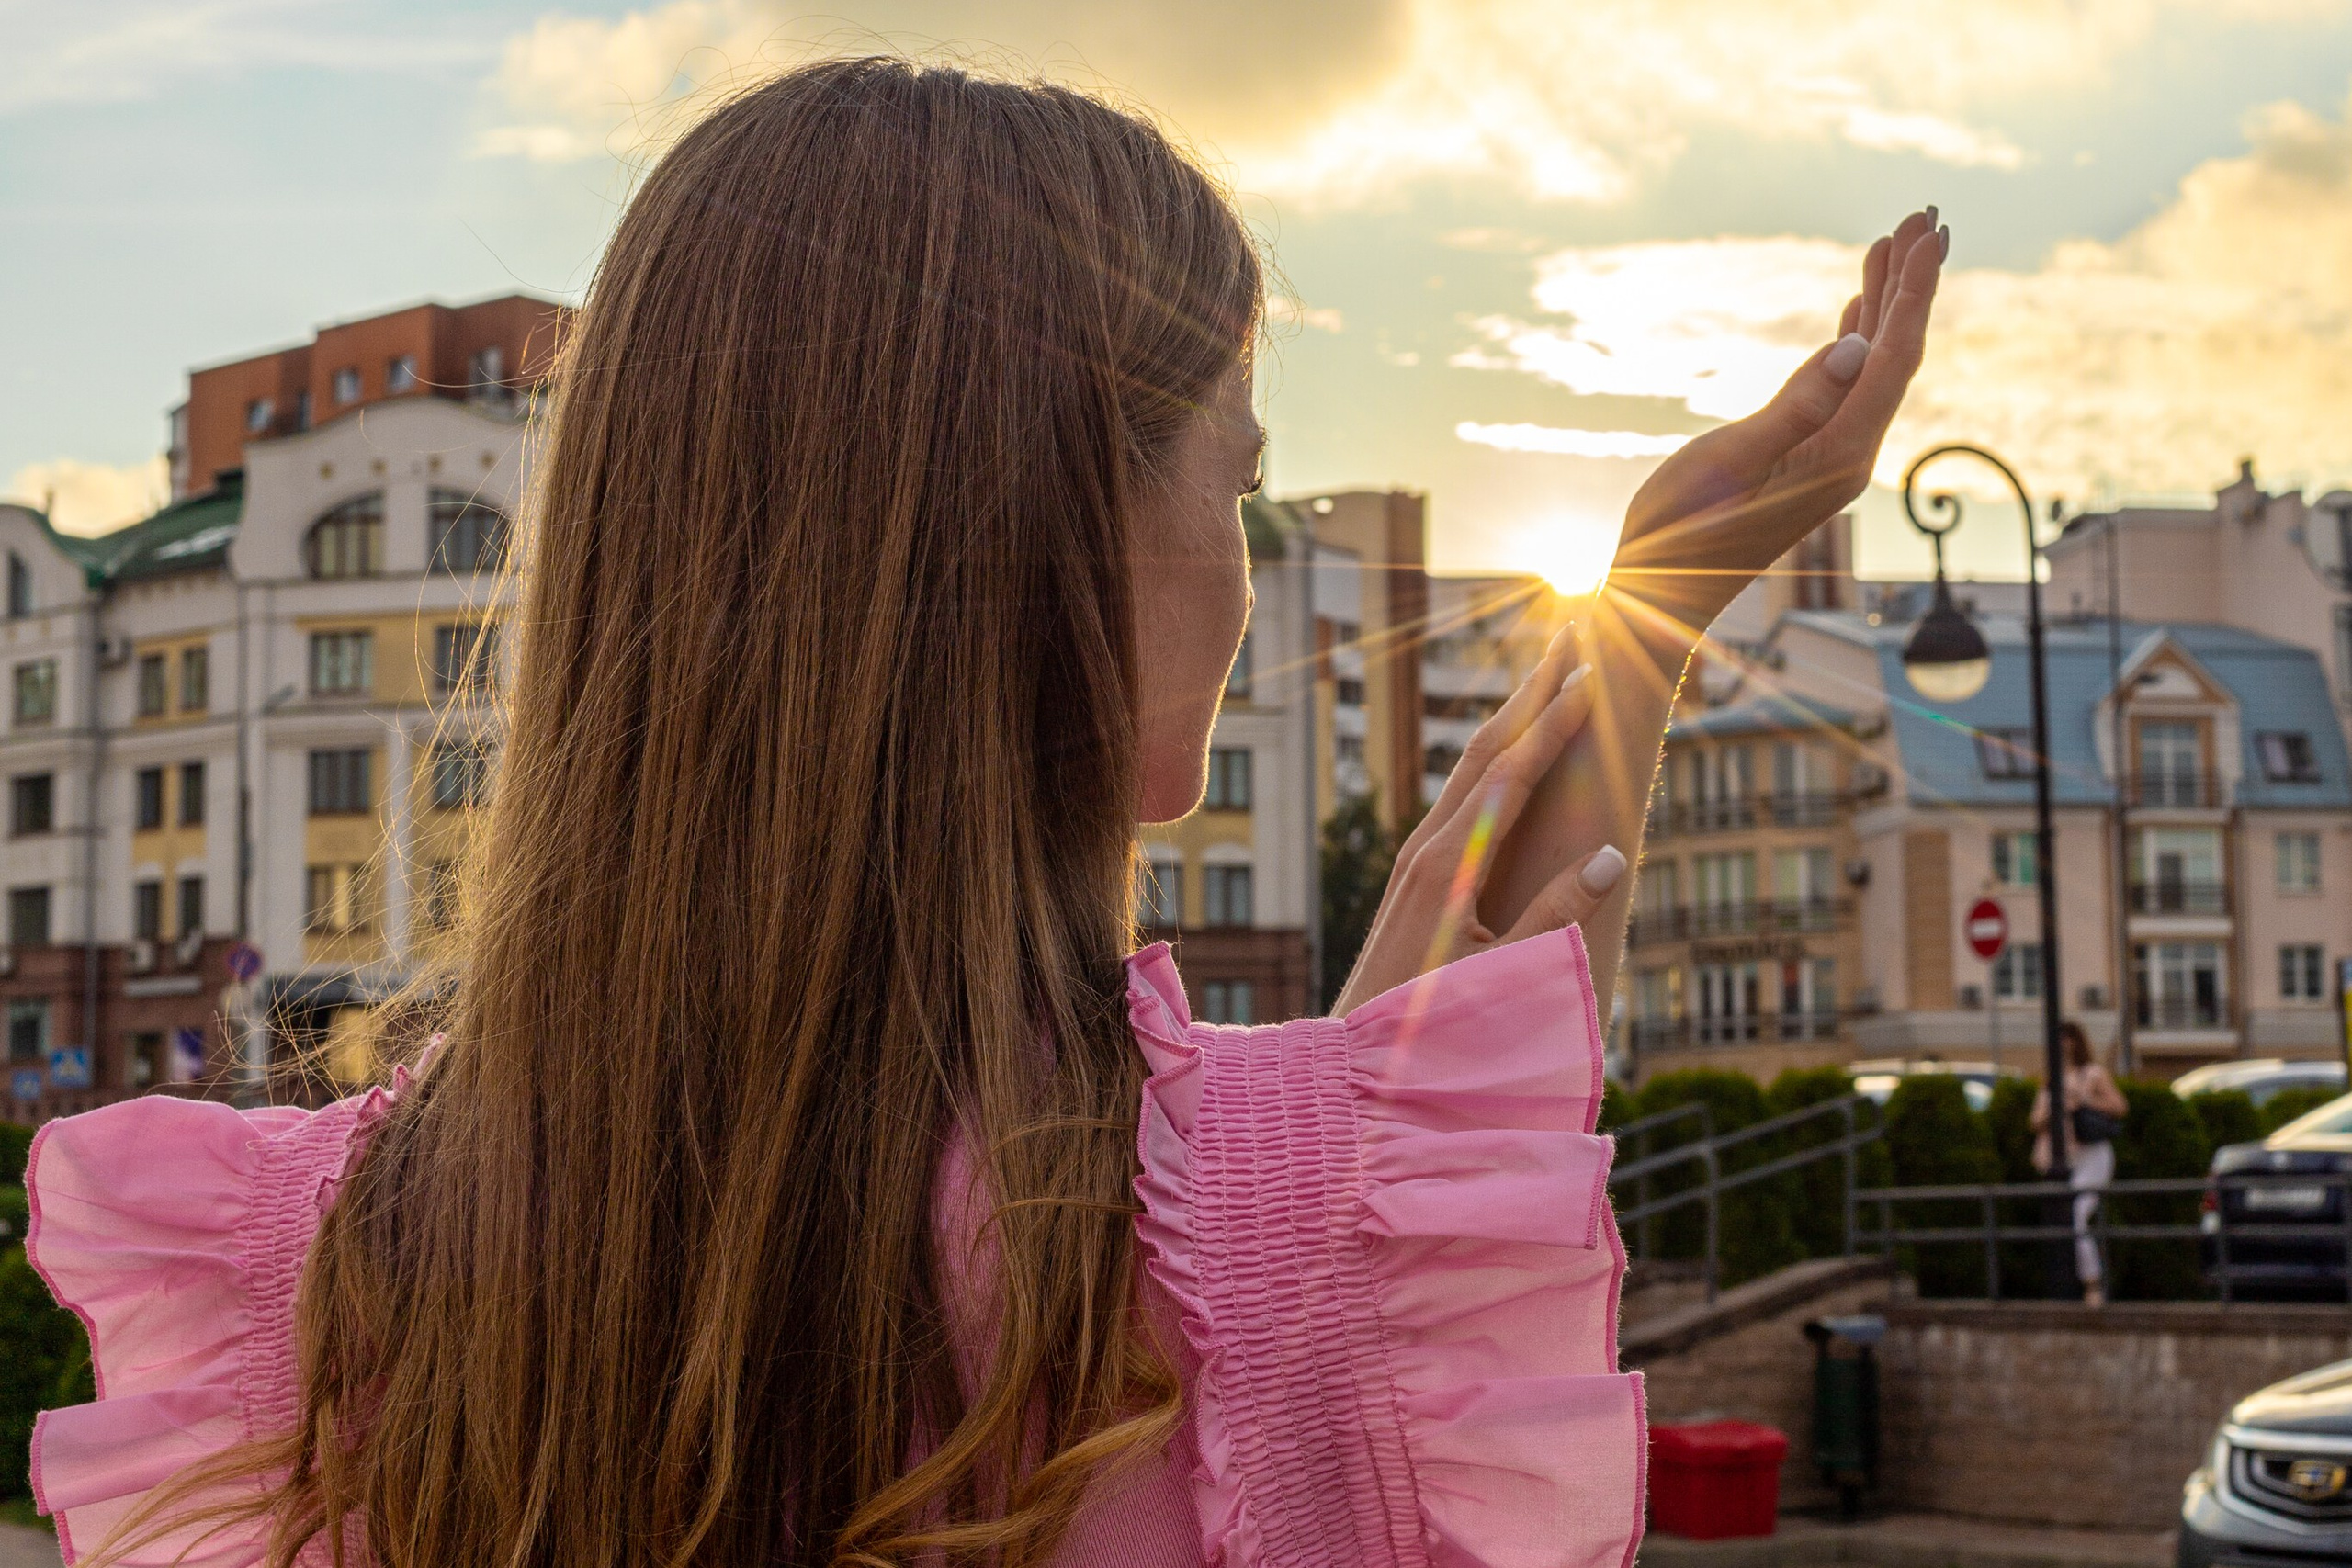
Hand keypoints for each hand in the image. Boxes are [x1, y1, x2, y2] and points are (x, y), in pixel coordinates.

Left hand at [1330, 625, 1624, 1015]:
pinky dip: (1490, 763)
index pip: (1512, 774)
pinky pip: (1459, 801)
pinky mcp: (1414, 879)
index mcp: (1453, 866)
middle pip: (1485, 752)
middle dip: (1529, 695)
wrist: (1350, 1063)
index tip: (1587, 674)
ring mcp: (1417, 861)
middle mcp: (1429, 850)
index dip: (1552, 723)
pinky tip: (1504, 762)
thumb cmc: (1432, 1032)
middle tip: (1567, 640)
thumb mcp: (1506, 978)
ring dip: (1509, 722)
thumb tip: (1614, 857)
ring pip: (1467, 772)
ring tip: (1545, 681)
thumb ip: (1558, 917)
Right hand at [1613, 207, 1947, 629]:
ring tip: (1894, 242)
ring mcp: (1830, 457)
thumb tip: (1857, 347)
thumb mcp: (1729, 462)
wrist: (1661, 593)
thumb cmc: (1678, 533)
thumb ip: (1795, 406)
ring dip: (1885, 304)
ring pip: (1874, 367)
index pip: (1891, 360)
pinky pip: (1847, 386)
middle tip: (1926, 215)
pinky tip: (1859, 311)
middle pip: (1896, 355)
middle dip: (1912, 284)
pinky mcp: (1808, 458)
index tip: (1928, 233)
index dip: (1913, 293)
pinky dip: (1856, 339)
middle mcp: (1848, 456)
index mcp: (1837, 455)